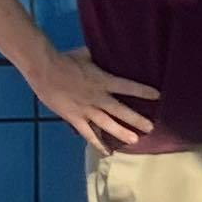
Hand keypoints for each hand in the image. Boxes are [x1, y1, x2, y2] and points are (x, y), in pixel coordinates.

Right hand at [34, 47, 160, 153]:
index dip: (143, 91)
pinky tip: (107, 152)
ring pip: (107, 125)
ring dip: (121, 133)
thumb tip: (110, 50)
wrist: (45, 70)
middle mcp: (98, 98)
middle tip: (150, 127)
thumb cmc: (66, 60)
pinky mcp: (75, 119)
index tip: (157, 95)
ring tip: (135, 140)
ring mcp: (86, 110)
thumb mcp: (87, 55)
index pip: (128, 86)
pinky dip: (98, 144)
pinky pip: (88, 134)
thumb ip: (100, 57)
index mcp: (103, 80)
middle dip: (136, 119)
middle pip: (121, 110)